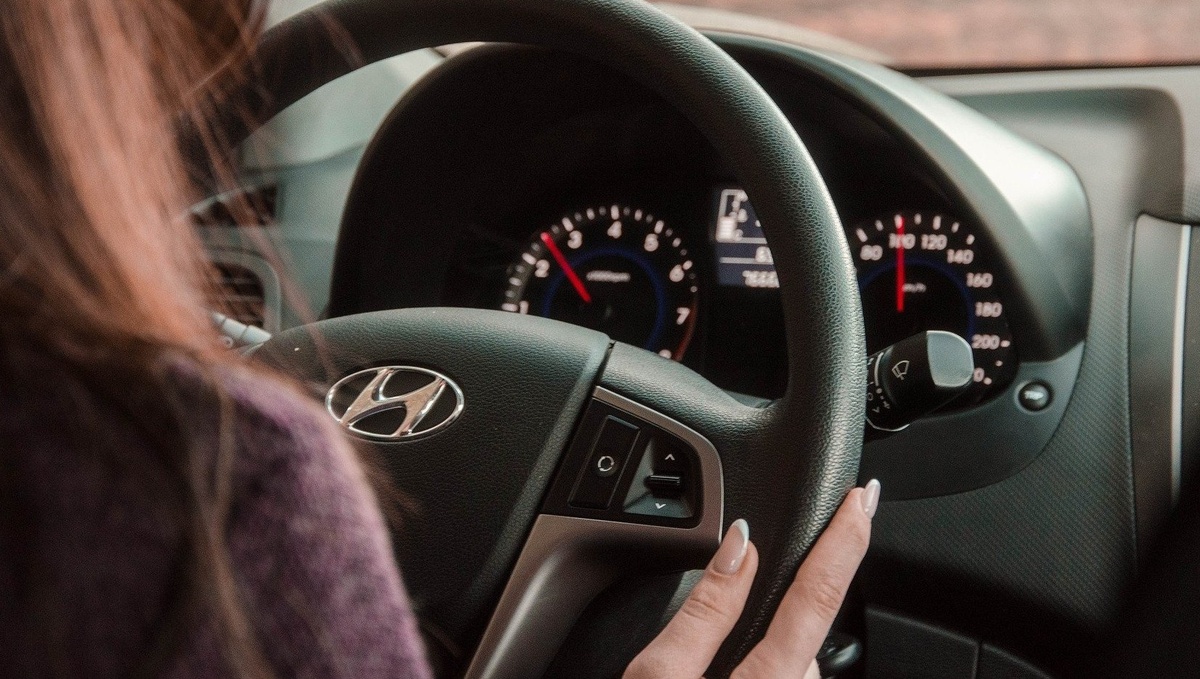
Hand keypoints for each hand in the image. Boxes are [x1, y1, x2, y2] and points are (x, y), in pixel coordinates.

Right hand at [624, 480, 879, 678]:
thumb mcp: (657, 678)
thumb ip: (703, 608)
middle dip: (774, 627)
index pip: (819, 595)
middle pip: (806, 640)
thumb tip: (740, 546)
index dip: (844, 539)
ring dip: (764, 667)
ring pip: (795, 673)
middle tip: (716, 659)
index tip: (862, 499)